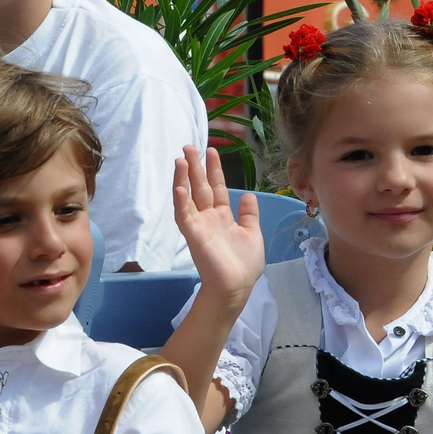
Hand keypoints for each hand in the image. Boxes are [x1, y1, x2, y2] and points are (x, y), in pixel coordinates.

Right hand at [173, 147, 263, 306]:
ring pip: (188, 197)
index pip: (217, 187)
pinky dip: (181, 201)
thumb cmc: (244, 264)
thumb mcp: (253, 233)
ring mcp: (199, 225)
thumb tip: (248, 194)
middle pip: (200, 187)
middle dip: (195, 167)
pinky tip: (179, 187)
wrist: (237, 286)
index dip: (214, 169)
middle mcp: (208, 217)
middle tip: (188, 146)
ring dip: (183, 179)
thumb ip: (249, 214)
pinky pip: (184, 215)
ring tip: (181, 159)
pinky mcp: (193, 235)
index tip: (211, 151)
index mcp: (222, 216)